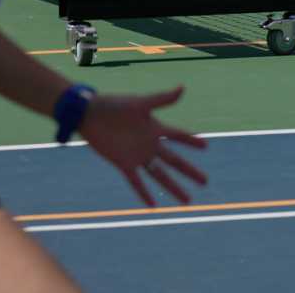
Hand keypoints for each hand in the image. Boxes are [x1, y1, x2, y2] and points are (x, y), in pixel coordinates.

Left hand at [78, 87, 208, 206]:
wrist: (89, 115)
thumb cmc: (114, 105)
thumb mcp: (139, 103)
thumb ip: (161, 99)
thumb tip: (183, 88)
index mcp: (155, 128)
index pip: (178, 136)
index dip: (191, 141)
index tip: (206, 146)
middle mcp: (149, 144)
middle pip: (174, 161)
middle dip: (189, 171)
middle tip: (205, 182)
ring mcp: (137, 156)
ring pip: (160, 175)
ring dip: (174, 187)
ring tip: (187, 200)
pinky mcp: (124, 163)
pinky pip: (137, 182)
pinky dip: (145, 194)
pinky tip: (154, 206)